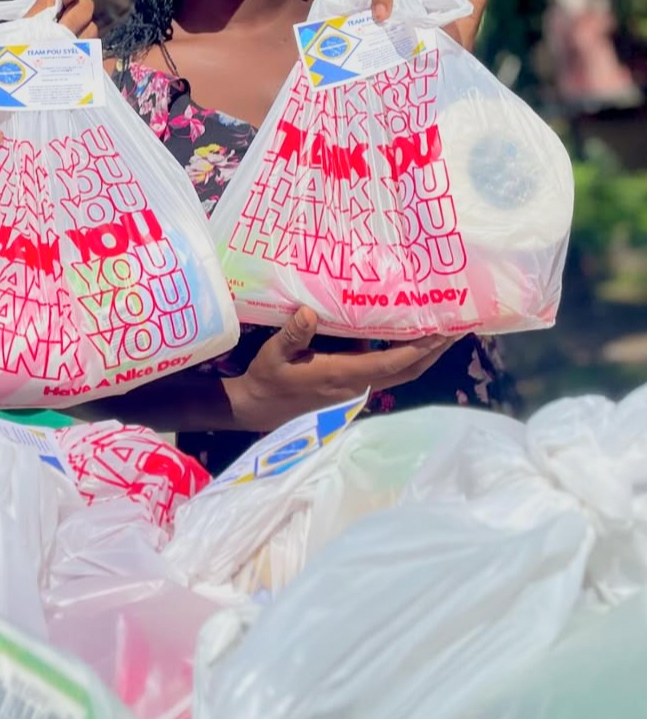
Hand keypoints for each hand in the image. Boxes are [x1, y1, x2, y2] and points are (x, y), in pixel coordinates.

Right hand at [227, 306, 454, 432]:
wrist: (259, 406)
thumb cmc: (268, 378)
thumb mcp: (273, 354)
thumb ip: (292, 335)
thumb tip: (310, 313)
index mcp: (342, 374)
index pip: (391, 363)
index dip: (419, 349)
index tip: (442, 331)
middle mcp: (357, 383)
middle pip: (408, 370)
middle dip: (435, 350)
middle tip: (459, 325)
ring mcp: (357, 385)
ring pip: (401, 371)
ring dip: (425, 352)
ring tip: (444, 326)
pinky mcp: (352, 383)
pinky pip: (388, 368)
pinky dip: (406, 353)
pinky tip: (409, 333)